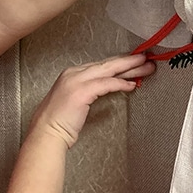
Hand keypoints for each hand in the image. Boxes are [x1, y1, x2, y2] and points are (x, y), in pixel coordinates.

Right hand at [28, 53, 154, 148]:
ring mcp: (76, 81)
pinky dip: (120, 83)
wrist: (45, 134)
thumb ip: (89, 92)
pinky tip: (132, 85)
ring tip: (146, 66)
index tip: (134, 63)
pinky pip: (106, 84)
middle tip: (146, 58)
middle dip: (128, 61)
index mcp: (72, 74)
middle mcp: (74, 73)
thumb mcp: (74, 102)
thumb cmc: (59, 124)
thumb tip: (107, 88)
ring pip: (109, 70)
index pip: (100, 66)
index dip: (119, 64)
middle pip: (107, 64)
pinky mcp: (81, 91)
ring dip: (130, 68)